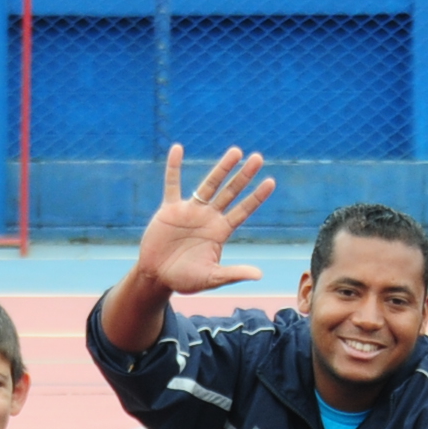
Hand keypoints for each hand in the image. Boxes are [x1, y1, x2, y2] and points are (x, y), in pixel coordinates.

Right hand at [134, 145, 272, 294]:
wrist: (156, 277)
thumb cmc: (185, 279)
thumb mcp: (211, 278)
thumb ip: (233, 274)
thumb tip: (259, 275)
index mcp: (220, 232)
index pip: (243, 210)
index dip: (256, 196)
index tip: (271, 181)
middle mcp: (208, 217)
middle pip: (230, 192)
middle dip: (243, 176)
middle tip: (258, 158)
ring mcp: (190, 211)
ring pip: (208, 185)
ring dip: (222, 168)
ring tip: (236, 151)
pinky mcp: (169, 210)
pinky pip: (172, 184)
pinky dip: (174, 167)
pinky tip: (178, 149)